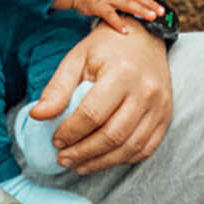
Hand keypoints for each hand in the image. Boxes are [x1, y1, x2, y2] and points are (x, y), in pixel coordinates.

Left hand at [28, 22, 172, 173]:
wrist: (145, 38)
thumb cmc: (107, 48)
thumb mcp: (77, 59)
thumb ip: (58, 88)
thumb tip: (37, 116)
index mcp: (122, 74)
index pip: (93, 114)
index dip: (71, 132)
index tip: (55, 141)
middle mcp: (145, 92)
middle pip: (113, 135)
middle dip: (84, 152)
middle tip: (64, 159)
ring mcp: (159, 107)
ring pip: (130, 147)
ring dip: (102, 162)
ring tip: (80, 165)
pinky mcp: (166, 117)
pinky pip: (146, 148)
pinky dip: (123, 159)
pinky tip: (104, 160)